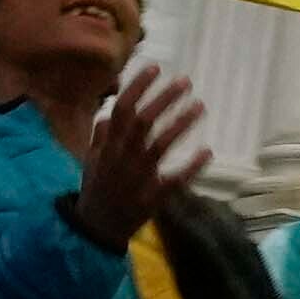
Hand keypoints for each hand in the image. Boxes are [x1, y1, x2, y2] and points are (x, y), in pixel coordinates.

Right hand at [65, 60, 214, 247]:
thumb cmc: (96, 192)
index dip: (137, 87)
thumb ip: (100, 138)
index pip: (121, 109)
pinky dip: (190, 167)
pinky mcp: (152, 199)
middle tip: (185, 81)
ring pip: (159, 146)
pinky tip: (207, 151)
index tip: (155, 67)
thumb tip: (107, 114)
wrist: (95, 231)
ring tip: (200, 106)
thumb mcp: (92, 162)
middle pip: (142, 122)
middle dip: (163, 99)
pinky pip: (173, 181)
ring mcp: (137, 179)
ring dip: (179, 124)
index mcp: (107, 147)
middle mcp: (121, 159)